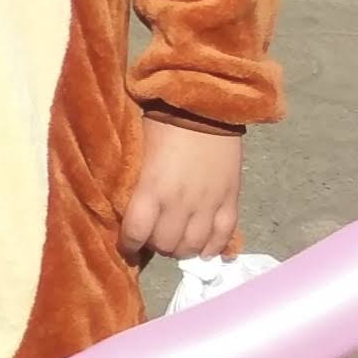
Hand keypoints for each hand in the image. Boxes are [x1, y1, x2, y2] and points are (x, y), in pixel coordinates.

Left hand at [121, 113, 244, 260]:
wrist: (205, 107)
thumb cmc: (162, 124)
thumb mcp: (139, 153)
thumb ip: (136, 183)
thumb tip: (126, 206)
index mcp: (152, 189)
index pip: (136, 232)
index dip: (128, 244)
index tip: (126, 245)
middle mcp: (180, 203)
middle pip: (166, 245)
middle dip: (155, 245)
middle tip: (152, 237)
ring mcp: (209, 204)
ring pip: (194, 246)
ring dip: (182, 249)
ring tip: (177, 241)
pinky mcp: (231, 200)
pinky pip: (224, 236)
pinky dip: (214, 248)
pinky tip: (205, 250)